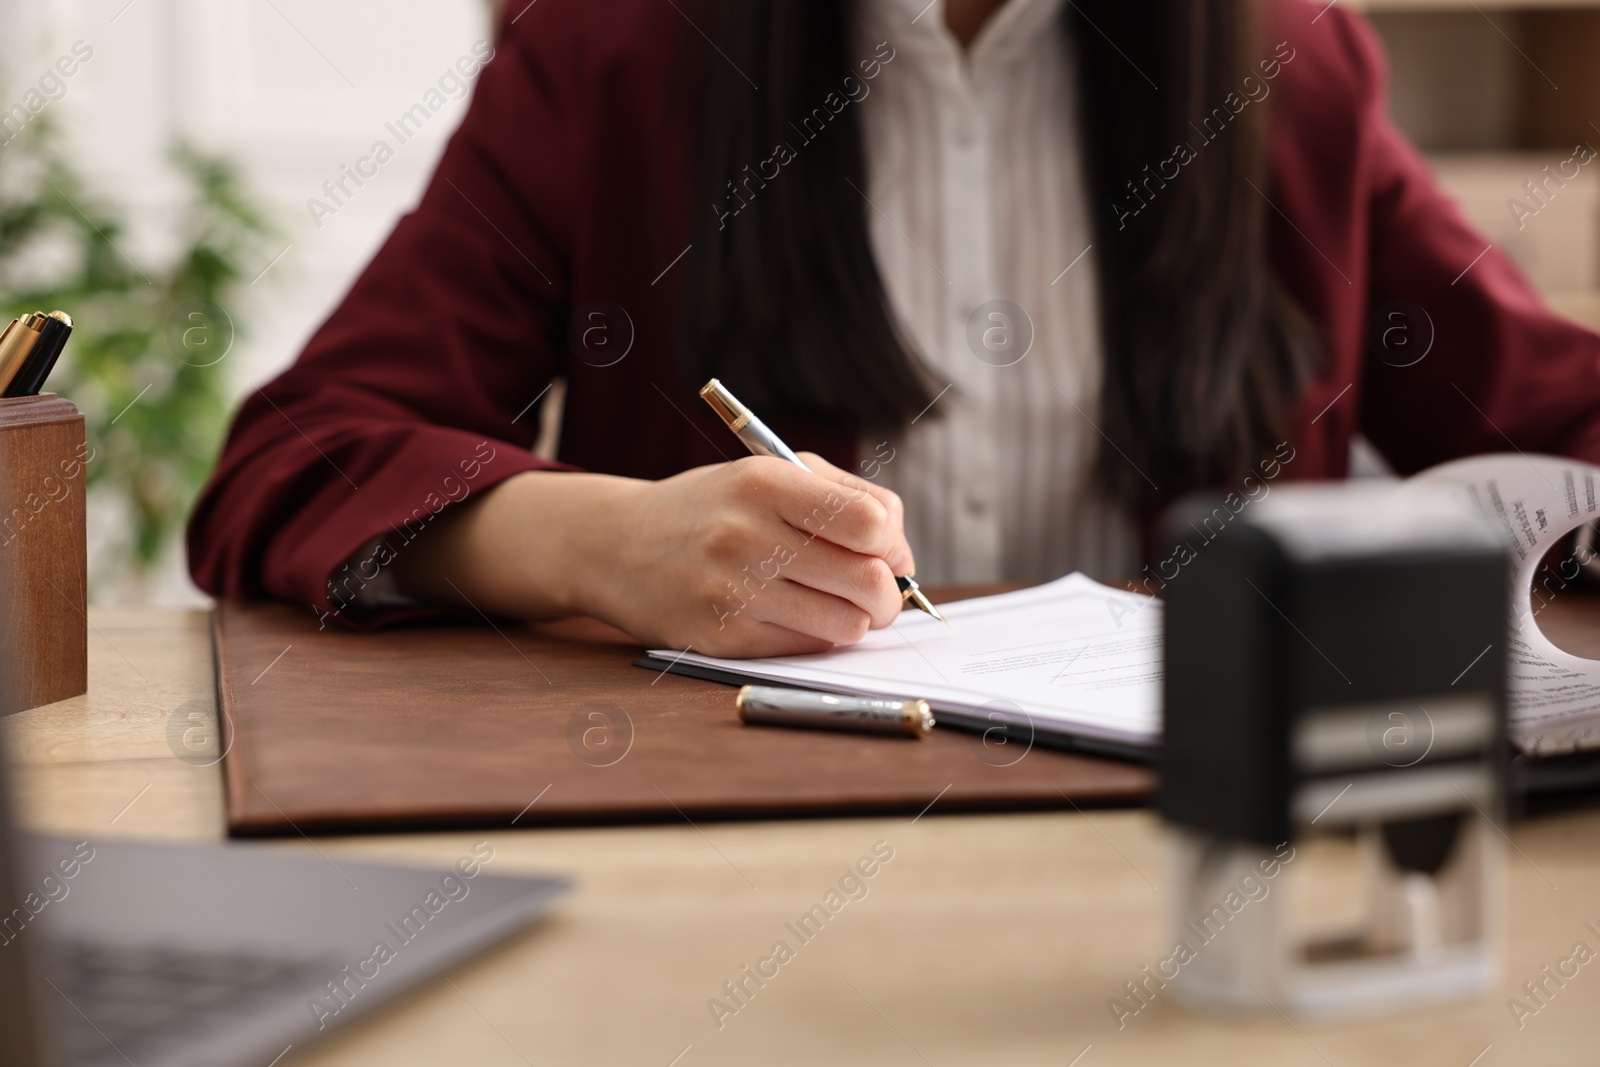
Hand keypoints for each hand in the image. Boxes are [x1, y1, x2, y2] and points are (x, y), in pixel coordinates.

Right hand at [580, 452, 912, 655]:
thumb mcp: (769, 473)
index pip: (867, 522)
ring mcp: (730, 591)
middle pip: (865, 581)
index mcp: (763, 483)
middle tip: (879, 592)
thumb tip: (901, 554)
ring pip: (844, 624)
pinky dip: (816, 635)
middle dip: (888, 594)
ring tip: (841, 605)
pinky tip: (795, 614)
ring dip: (857, 620)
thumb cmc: (711, 508)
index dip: (892, 543)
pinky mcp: (721, 638)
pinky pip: (805, 648)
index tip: (885, 550)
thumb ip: (846, 496)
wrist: (615, 546)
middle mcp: (745, 535)